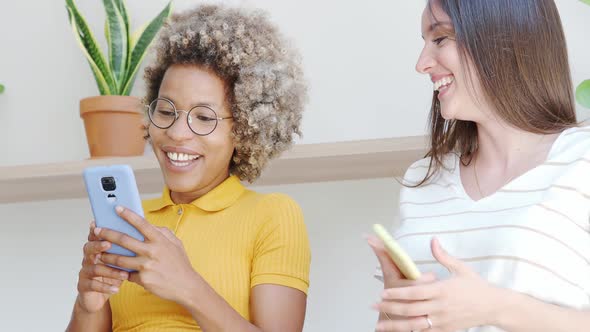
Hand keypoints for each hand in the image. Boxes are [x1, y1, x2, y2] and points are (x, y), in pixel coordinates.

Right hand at [76, 221, 128, 312]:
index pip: (95, 236)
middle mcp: (88, 258)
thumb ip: (127, 247)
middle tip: (109, 244)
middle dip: (98, 246)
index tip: (101, 225)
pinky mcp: (84, 286)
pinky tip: (116, 289)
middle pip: (89, 248)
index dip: (97, 230)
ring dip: (110, 271)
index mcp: (97, 248)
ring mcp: (84, 272)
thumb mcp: (121, 259)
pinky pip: (93, 285)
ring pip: (95, 268)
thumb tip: (143, 232)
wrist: (98, 298)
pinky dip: (105, 287)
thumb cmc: (114, 274)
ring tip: (125, 274)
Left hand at [94, 206, 197, 304]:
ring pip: (120, 259)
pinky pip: (127, 274)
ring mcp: (147, 266)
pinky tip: (112, 271)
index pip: (142, 223)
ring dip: (107, 255)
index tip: (117, 208)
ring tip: (98, 253)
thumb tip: (150, 225)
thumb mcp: (176, 243)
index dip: (128, 215)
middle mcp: (152, 251)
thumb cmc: (180, 263)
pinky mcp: (143, 279)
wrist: (186, 286)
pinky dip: (120, 272)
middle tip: (97, 230)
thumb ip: (162, 233)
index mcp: (160, 240)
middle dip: (107, 233)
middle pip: (124, 240)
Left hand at [374, 237, 500, 331]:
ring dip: (396, 325)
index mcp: (443, 290)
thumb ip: (443, 255)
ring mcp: (443, 321)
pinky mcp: (446, 330)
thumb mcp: (460, 268)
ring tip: (379, 324)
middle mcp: (441, 307)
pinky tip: (398, 331)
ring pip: (415, 325)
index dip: (398, 293)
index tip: (384, 292)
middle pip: (411, 309)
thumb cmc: (476, 286)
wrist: (494, 307)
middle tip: (374, 306)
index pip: (415, 292)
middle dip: (390, 308)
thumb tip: (432, 239)